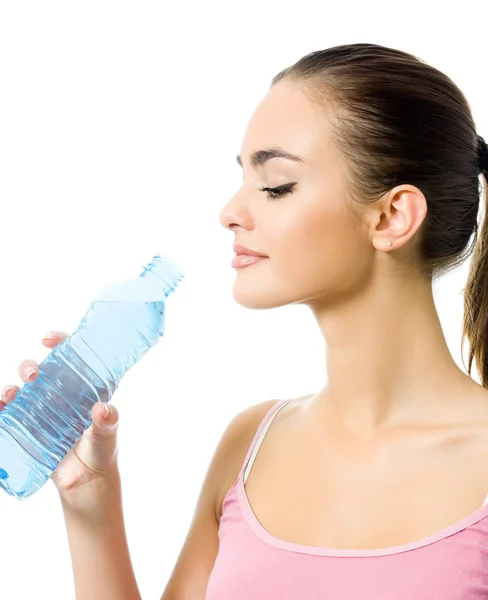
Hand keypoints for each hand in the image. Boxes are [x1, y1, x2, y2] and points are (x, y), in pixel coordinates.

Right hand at [0, 331, 119, 501]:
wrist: (87, 481)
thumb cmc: (102, 452)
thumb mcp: (108, 434)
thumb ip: (107, 422)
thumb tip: (102, 409)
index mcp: (83, 387)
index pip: (70, 357)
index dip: (59, 342)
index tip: (48, 339)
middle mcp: (61, 394)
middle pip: (40, 370)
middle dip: (30, 366)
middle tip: (33, 375)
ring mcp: (43, 410)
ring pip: (21, 389)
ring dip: (11, 386)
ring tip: (12, 393)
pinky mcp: (30, 428)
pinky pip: (10, 413)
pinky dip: (0, 407)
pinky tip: (0, 406)